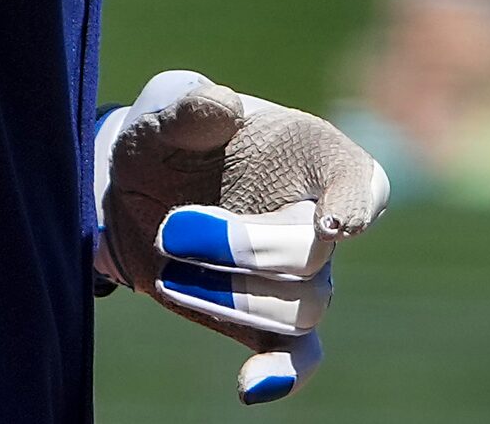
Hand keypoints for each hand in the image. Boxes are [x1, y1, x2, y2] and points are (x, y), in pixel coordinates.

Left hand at [94, 69, 390, 404]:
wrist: (131, 191)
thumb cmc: (165, 137)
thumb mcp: (164, 110)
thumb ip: (190, 105)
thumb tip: (224, 107)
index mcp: (309, 154)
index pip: (359, 178)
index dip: (356, 203)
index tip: (336, 225)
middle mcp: (316, 216)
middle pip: (313, 254)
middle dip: (242, 247)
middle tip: (172, 227)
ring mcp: (296, 274)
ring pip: (301, 308)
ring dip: (230, 296)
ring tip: (169, 269)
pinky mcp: (263, 317)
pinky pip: (296, 354)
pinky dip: (282, 374)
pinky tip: (252, 384)